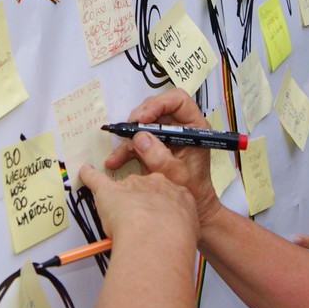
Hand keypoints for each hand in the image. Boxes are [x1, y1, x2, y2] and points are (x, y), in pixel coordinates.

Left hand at [80, 156, 199, 250]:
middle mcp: (155, 184)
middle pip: (144, 187)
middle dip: (140, 202)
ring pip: (122, 189)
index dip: (160, 206)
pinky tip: (85, 173)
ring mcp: (131, 185)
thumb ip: (182, 226)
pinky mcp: (109, 191)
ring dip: (119, 201)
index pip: (167, 193)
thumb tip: (181, 236)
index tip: (157, 215)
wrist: (158, 235)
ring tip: (118, 219)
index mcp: (176, 192)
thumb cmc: (175, 235)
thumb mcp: (191, 229)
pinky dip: (89, 176)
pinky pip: (96, 178)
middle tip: (139, 221)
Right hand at [103, 89, 221, 226]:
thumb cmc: (193, 189)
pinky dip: (125, 150)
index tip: (143, 119)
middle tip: (127, 132)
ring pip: (142, 124)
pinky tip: (115, 161)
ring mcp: (165, 134)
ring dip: (127, 137)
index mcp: (193, 126)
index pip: (177, 100)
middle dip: (138, 119)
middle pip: (156, 108)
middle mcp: (179, 126)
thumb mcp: (177, 174)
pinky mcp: (154, 144)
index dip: (158, 104)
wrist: (193, 207)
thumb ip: (159, 157)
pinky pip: (136, 140)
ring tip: (118, 154)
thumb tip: (140, 139)